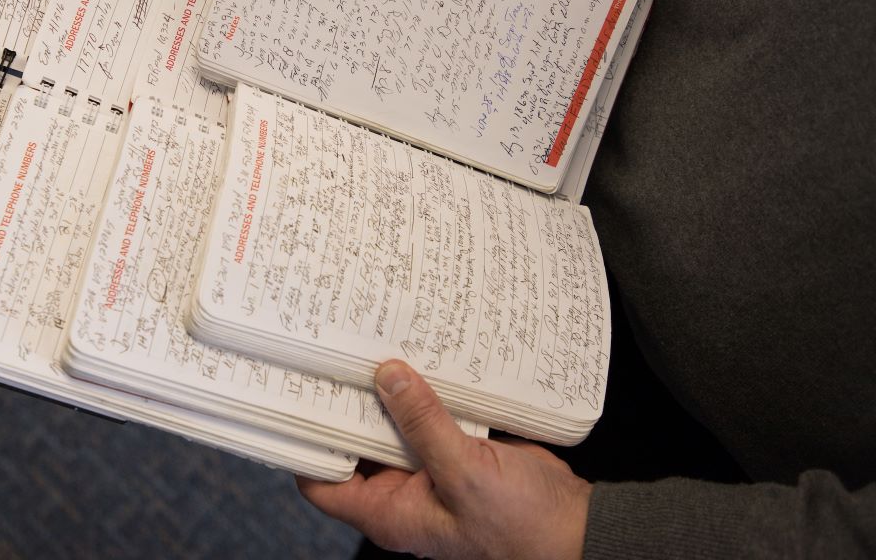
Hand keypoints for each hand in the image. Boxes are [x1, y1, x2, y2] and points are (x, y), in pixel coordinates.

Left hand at [297, 360, 591, 559]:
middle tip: (336, 358)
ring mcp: (430, 471)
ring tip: (371, 350)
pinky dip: (424, 393)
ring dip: (388, 393)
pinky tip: (421, 361)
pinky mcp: (457, 451)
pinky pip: (430, 418)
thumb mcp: (465, 473)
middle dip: (347, 405)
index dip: (306, 443)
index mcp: (391, 513)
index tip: (299, 399)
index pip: (323, 482)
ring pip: (394, 426)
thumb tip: (387, 378)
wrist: (578, 528)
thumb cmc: (524, 526)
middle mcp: (404, 493)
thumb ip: (424, 424)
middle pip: (356, 444)